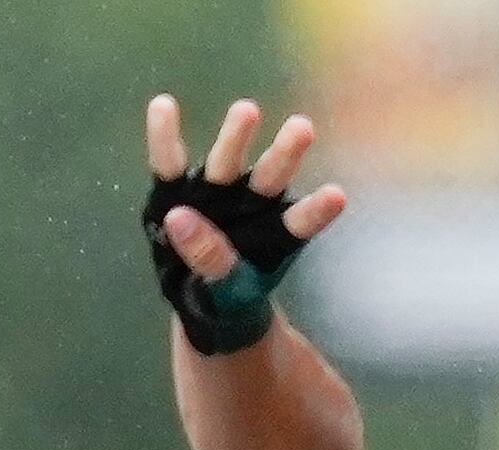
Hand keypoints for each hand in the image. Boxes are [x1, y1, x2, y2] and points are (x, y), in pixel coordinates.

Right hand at [142, 94, 348, 293]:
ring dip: (236, 137)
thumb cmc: (223, 295)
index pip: (298, 222)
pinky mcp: (179, 189)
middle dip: (285, 154)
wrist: (195, 296)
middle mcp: (249, 205)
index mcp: (274, 236)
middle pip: (269, 177)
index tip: (336, 196)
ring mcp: (215, 192)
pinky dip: (164, 136)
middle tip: (303, 128)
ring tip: (247, 111)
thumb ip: (211, 260)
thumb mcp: (223, 294)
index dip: (315, 211)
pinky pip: (169, 162)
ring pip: (227, 162)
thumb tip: (179, 218)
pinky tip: (161, 105)